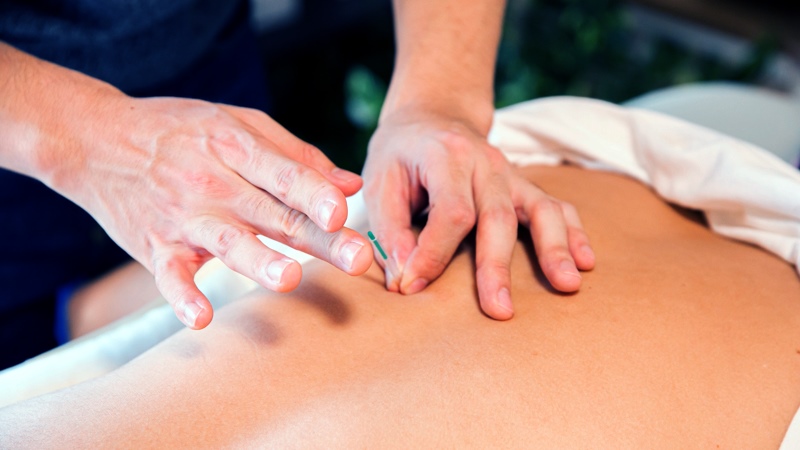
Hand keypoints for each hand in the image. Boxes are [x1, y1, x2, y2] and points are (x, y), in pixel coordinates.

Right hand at [52, 93, 372, 328]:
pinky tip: (200, 318)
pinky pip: (170, 275)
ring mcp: (184, 217)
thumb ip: (296, 156)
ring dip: (258, 261)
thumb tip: (351, 185)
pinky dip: (181, 297)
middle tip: (358, 258)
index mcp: (236, 147)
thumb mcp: (238, 124)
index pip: (284, 174)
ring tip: (289, 279)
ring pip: (228, 241)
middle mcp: (214, 183)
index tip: (344, 211)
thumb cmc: (181, 131)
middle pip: (274, 214)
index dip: (315, 192)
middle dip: (318, 238)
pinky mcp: (156, 246)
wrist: (96, 140)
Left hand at [362, 108, 594, 318]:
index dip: (433, 253)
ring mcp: (510, 172)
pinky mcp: (523, 185)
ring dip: (554, 249)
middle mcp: (485, 162)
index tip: (413, 285)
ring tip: (567, 285)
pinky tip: (585, 261)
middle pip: (497, 217)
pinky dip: (573, 233)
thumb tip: (404, 278)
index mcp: (446, 156)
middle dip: (497, 267)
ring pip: (540, 209)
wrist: (431, 116)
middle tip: (499, 310)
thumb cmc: (400, 154)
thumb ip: (389, 230)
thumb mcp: (379, 180)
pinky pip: (556, 206)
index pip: (450, 211)